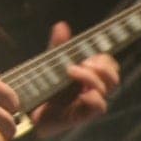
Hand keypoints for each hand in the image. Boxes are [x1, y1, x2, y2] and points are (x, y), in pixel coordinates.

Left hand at [33, 21, 119, 135]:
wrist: (27, 111)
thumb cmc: (42, 88)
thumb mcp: (50, 64)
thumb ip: (57, 47)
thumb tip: (62, 25)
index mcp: (88, 76)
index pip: (109, 64)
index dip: (104, 59)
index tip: (88, 55)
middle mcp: (92, 89)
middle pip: (113, 76)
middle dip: (102, 67)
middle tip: (83, 63)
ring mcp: (89, 102)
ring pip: (109, 89)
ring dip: (93, 77)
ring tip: (72, 71)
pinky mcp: (82, 115)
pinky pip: (100, 106)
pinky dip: (94, 98)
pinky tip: (81, 94)